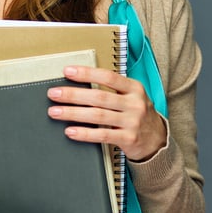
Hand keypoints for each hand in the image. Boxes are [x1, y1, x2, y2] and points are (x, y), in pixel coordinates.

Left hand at [47, 66, 166, 161]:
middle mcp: (135, 103)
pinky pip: (102, 135)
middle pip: (99, 97)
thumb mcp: (131, 97)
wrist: (157, 140)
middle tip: (54, 93)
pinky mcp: (128, 139)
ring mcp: (132, 122)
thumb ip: (112, 90)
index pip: (108, 76)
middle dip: (73, 95)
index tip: (67, 71)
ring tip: (55, 112)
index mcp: (134, 88)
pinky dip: (84, 133)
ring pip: (98, 116)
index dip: (86, 73)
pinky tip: (70, 131)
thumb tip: (79, 85)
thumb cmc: (137, 115)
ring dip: (73, 113)